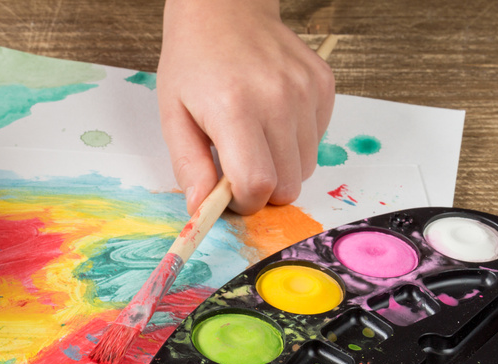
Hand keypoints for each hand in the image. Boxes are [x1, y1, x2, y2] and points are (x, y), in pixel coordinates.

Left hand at [158, 0, 334, 214]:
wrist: (224, 9)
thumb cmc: (193, 63)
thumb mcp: (173, 115)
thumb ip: (189, 166)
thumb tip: (200, 209)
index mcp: (235, 109)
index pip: (258, 184)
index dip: (244, 202)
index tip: (228, 195)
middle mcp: (278, 99)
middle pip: (288, 185)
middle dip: (262, 191)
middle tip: (237, 170)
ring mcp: (306, 90)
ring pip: (306, 168)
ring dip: (279, 168)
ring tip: (253, 140)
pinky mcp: (324, 84)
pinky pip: (317, 140)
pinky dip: (295, 143)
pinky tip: (271, 119)